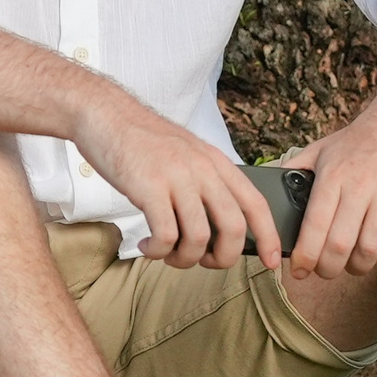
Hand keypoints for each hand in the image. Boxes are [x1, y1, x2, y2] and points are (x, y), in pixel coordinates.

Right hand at [72, 98, 282, 269]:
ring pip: (199, 237)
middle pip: (234, 227)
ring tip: (167, 254)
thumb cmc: (141, 140)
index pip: (255, 203)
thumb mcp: (186, 153)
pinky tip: (147, 246)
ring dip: (185, 258)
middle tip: (204, 262)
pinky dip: (158, 251)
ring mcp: (176, 177)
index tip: (272, 261)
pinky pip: (166, 235)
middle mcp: (202, 169)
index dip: (269, 236)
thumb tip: (217, 226)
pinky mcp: (149, 187)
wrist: (104, 114)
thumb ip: (205, 182)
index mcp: (215, 162)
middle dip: (223, 258)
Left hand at [284, 96, 376, 278]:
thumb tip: (265, 190)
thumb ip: (294, 170)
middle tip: (326, 271)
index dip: (305, 257)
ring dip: (358, 267)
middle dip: (328, 269)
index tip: (300, 271)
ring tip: (355, 265)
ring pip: (369, 249)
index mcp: (333, 174)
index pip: (314, 226)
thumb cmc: (360, 140)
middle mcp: (361, 184)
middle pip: (339, 246)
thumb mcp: (322, 148)